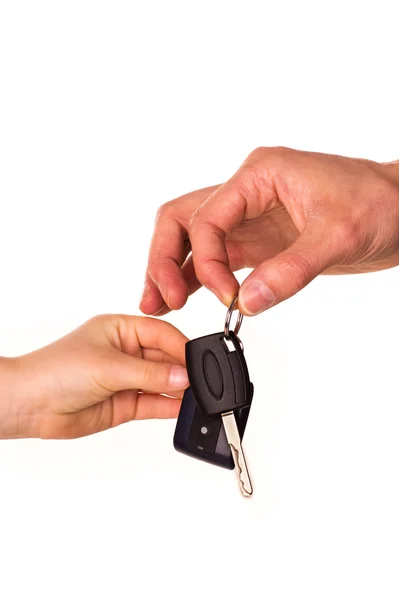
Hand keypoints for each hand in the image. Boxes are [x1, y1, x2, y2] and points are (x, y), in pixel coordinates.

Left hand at [0, 315, 188, 438]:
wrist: (30, 405)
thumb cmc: (55, 371)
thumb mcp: (108, 366)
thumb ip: (149, 374)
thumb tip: (182, 376)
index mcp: (121, 329)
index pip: (161, 333)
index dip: (181, 346)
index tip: (199, 360)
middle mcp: (126, 352)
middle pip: (165, 359)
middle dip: (182, 370)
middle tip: (201, 382)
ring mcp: (126, 379)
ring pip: (162, 383)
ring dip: (178, 390)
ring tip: (196, 397)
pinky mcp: (125, 403)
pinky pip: (155, 404)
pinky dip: (170, 407)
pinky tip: (183, 408)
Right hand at [140, 148, 398, 315]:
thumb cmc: (379, 202)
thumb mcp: (338, 234)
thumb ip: (291, 269)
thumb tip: (249, 300)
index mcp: (259, 175)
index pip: (207, 218)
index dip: (208, 262)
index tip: (226, 295)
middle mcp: (247, 193)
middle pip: (182, 220)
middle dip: (165, 259)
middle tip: (161, 298)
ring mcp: (250, 218)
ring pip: (194, 239)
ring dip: (174, 269)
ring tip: (158, 303)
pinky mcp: (259, 241)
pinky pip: (217, 257)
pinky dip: (200, 277)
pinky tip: (186, 297)